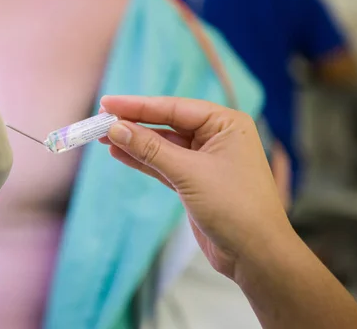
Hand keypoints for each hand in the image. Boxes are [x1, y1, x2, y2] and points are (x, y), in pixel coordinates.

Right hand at [99, 96, 291, 279]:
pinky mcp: (195, 181)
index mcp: (225, 124)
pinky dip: (142, 160)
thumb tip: (116, 129)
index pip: (174, 108)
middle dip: (133, 123)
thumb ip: (151, 149)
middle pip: (166, 123)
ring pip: (162, 145)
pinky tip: (119, 153)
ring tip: (103, 136)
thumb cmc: (234, 207)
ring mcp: (205, 160)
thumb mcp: (189, 173)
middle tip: (100, 119)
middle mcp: (217, 137)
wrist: (256, 255)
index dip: (137, 105)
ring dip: (134, 142)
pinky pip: (164, 164)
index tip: (106, 103)